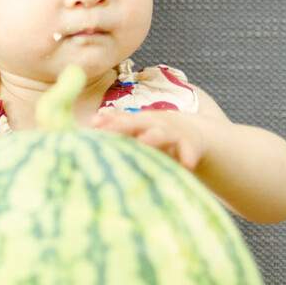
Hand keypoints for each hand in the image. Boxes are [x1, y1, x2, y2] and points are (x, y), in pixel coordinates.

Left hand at [89, 108, 205, 171]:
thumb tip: (92, 125)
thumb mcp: (138, 130)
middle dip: (123, 125)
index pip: (121, 119)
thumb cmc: (155, 135)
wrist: (193, 134)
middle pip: (138, 123)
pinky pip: (189, 150)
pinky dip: (188, 155)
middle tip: (107, 130)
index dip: (109, 120)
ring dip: (154, 136)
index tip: (94, 123)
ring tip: (144, 141)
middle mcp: (155, 124)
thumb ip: (117, 129)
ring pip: (163, 133)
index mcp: (140, 122)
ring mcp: (173, 133)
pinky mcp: (191, 145)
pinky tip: (187, 165)